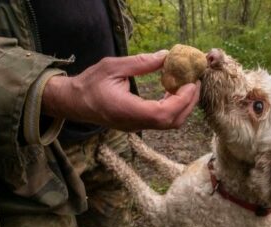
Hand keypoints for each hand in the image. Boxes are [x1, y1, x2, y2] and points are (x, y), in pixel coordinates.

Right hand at [42, 50, 200, 130]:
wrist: (74, 103)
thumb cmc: (90, 84)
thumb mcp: (113, 67)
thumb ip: (140, 63)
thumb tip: (165, 56)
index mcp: (128, 110)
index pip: (163, 114)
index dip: (182, 100)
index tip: (191, 83)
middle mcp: (135, 123)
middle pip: (172, 122)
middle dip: (189, 102)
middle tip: (196, 82)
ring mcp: (137, 126)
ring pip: (169, 124)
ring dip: (183, 106)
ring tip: (187, 85)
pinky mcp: (138, 124)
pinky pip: (162, 121)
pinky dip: (174, 107)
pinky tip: (172, 91)